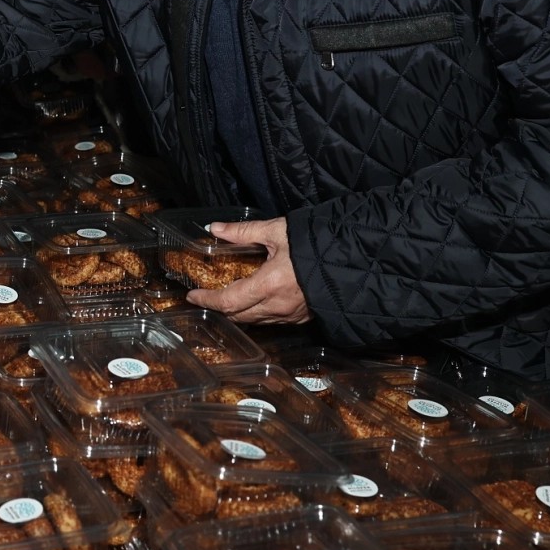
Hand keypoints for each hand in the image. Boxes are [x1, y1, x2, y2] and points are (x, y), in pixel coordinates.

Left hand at [186, 217, 310, 324]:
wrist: (356, 259)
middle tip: (205, 297)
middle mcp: (278, 306)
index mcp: (268, 285)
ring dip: (237, 312)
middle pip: (238, 315)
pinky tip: (254, 302)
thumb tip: (215, 228)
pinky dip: (256, 314)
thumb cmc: (317, 243)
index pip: (228, 301)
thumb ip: (243, 231)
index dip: (207, 300)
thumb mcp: (277, 231)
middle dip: (218, 308)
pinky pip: (272, 321)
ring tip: (225, 300)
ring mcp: (291, 315)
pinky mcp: (303, 317)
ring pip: (255, 321)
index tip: (193, 296)